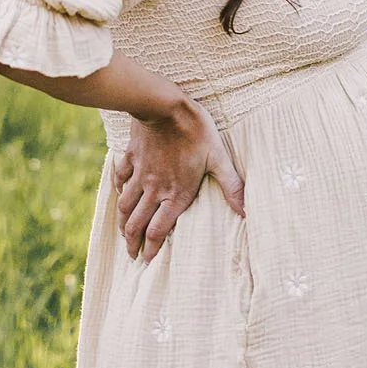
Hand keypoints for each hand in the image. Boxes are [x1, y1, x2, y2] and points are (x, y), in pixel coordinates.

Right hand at [112, 97, 244, 262]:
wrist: (164, 106)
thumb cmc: (195, 131)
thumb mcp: (218, 157)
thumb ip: (231, 186)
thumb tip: (246, 210)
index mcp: (176, 194)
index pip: (158, 231)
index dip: (152, 249)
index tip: (148, 261)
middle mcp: (154, 189)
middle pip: (137, 224)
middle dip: (133, 244)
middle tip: (132, 257)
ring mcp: (140, 174)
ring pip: (125, 206)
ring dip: (123, 224)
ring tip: (123, 235)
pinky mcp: (131, 157)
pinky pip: (121, 179)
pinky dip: (119, 191)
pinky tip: (120, 196)